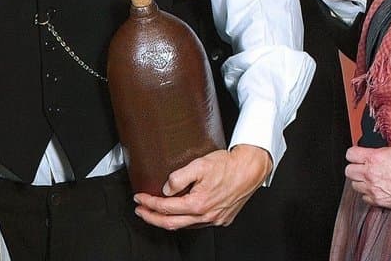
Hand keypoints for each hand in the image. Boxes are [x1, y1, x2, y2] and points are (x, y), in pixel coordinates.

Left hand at [133, 145, 272, 228]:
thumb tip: (166, 189)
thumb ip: (179, 177)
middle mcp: (206, 215)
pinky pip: (198, 224)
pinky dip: (184, 220)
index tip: (139, 198)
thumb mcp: (199, 165)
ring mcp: (214, 219)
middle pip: (171, 223)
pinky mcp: (222, 218)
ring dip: (168, 220)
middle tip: (140, 210)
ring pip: (185, 226)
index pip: (165, 208)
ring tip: (156, 212)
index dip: (149, 203)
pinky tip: (180, 213)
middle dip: (152, 217)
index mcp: (198, 204)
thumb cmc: (228, 165)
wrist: (250, 169)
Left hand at [345, 144, 390, 209]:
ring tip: (371, 180)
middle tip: (362, 168)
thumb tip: (377, 153)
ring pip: (354, 186)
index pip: (350, 154)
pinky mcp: (380, 201)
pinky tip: (377, 190)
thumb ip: (382, 152)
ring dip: (361, 182)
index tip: (357, 156)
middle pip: (349, 171)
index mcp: (374, 158)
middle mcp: (371, 174)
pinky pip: (365, 198)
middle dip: (355, 168)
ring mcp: (374, 189)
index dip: (354, 154)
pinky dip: (368, 194)